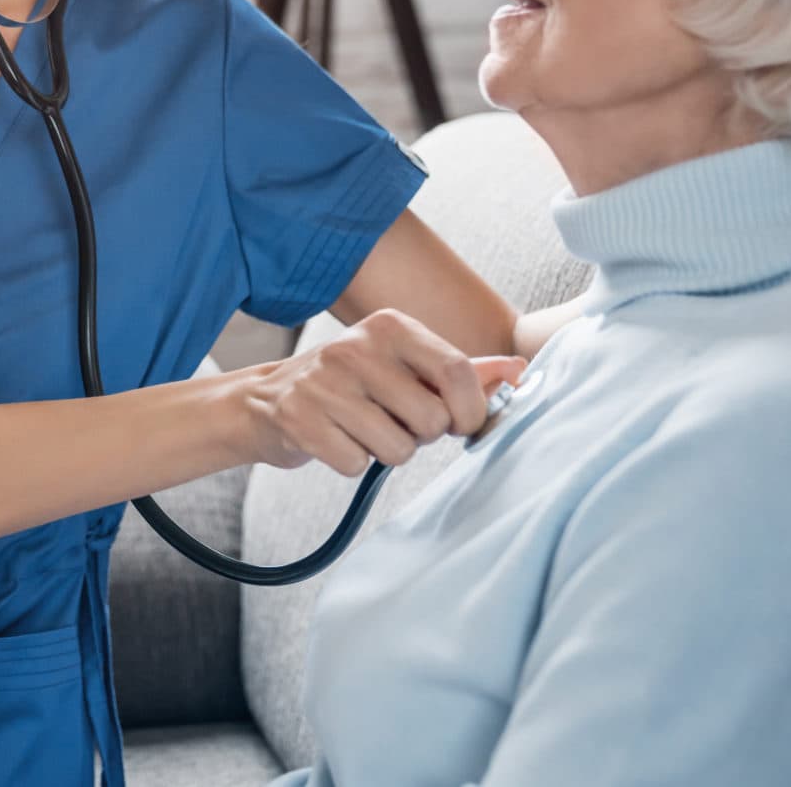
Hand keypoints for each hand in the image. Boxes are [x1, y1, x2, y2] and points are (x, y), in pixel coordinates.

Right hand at [238, 308, 524, 475]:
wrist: (270, 399)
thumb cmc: (353, 385)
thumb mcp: (406, 365)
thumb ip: (464, 371)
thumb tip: (520, 371)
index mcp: (391, 326)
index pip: (458, 371)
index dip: (471, 411)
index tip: (460, 424)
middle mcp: (356, 346)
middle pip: (431, 419)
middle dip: (421, 435)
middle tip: (396, 422)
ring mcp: (323, 382)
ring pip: (396, 448)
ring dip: (387, 452)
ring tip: (365, 430)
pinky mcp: (299, 418)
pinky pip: (355, 464)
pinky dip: (352, 463)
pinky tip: (336, 440)